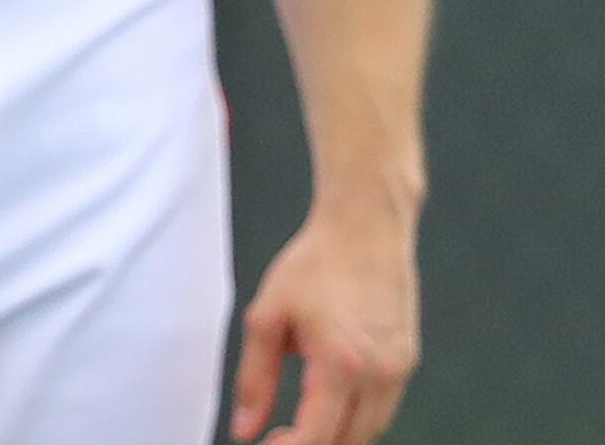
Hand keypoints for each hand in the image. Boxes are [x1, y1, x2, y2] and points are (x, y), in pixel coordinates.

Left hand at [230, 204, 418, 444]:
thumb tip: (244, 427)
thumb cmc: (315, 265)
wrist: (366, 230)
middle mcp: (380, 375)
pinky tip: (328, 403)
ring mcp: (400, 370)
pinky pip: (384, 409)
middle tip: (277, 438)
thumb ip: (254, 379)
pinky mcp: (408, 362)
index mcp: (340, 365)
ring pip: (370, 431)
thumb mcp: (268, 318)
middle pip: (349, 442)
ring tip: (298, 424)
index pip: (317, 436)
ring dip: (337, 436)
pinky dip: (356, 418)